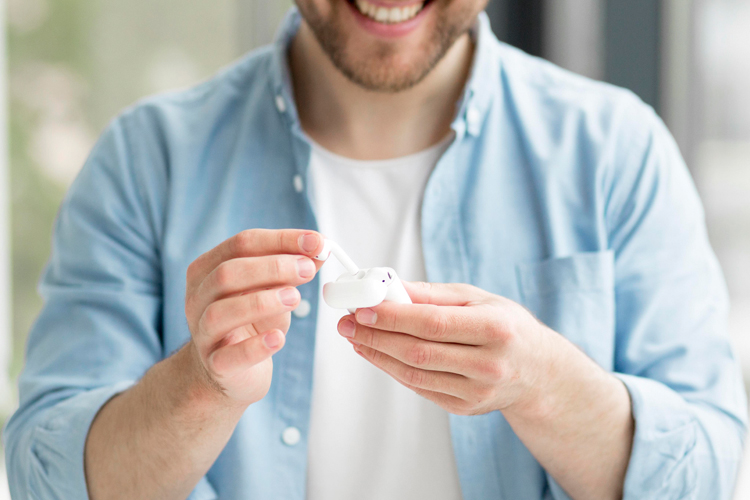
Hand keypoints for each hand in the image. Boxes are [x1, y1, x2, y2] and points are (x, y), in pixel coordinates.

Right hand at [185, 229, 324, 404]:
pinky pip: (229, 356)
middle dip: (273, 267)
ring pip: (221, 312)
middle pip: (228, 272)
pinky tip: (277, 339)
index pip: (242, 244)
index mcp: (208, 269)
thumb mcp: (272, 290)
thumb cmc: (250, 322)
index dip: (281, 240)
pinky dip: (255, 347)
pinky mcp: (214, 365)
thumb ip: (292, 268)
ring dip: (262, 302)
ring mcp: (202, 333)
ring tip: (295, 298)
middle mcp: (199, 297)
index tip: (315, 242)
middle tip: (307, 269)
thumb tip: (320, 248)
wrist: (229, 370)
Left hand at [337, 281, 554, 415]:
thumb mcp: (479, 299)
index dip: (393, 317)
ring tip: (356, 337)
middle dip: (376, 336)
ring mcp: (477, 392)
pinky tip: (378, 353)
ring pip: (414, 374)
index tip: (363, 308)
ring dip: (378, 355)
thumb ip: (433, 294)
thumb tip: (390, 287)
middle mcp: (488, 364)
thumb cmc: (508, 328)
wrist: (539, 373)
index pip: (434, 324)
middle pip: (419, 352)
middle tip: (348, 322)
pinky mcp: (465, 408)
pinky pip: (420, 387)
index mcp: (495, 329)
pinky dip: (394, 369)